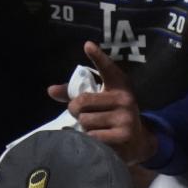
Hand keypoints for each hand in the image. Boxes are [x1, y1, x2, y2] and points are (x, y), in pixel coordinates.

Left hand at [48, 42, 157, 164]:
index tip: (87, 45)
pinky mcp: (124, 134)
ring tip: (96, 129)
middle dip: (75, 111)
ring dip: (84, 128)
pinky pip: (93, 136)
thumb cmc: (111, 117)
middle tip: (83, 116)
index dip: (97, 57)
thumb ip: (74, 95)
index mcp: (118, 85)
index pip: (106, 68)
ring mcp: (125, 116)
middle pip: (81, 102)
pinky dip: (91, 140)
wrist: (137, 142)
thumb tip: (50, 90)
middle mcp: (124, 98)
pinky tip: (100, 140)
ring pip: (85, 121)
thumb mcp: (99, 102)